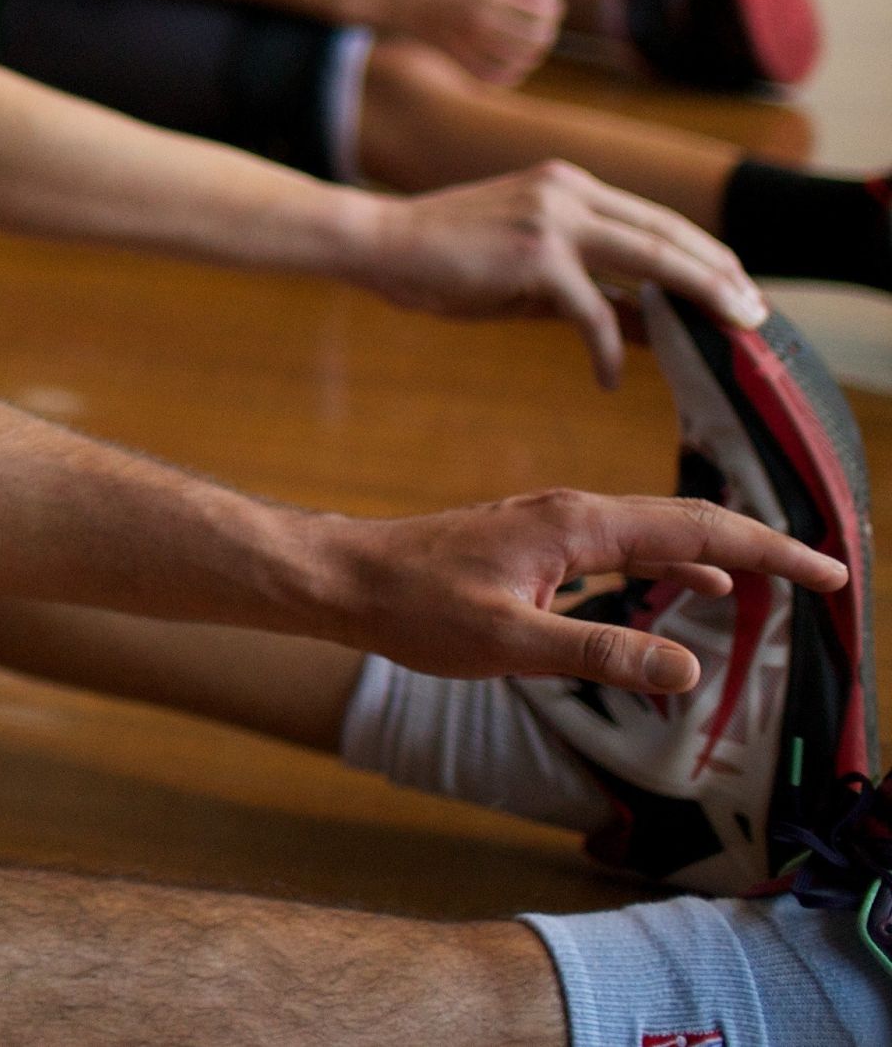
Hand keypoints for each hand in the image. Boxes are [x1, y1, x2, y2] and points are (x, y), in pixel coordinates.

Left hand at [306, 491, 844, 694]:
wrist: (345, 578)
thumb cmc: (414, 609)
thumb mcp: (509, 643)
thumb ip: (599, 652)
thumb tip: (690, 665)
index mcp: (577, 527)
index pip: (699, 531)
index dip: (771, 551)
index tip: (832, 571)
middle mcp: (574, 512)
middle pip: (691, 521)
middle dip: (764, 544)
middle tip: (830, 573)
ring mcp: (555, 524)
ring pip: (660, 531)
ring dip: (723, 551)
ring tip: (781, 576)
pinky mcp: (539, 543)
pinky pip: (629, 545)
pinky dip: (676, 559)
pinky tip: (697, 583)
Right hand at [353, 164, 766, 387]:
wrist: (374, 241)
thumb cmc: (439, 257)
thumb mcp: (523, 268)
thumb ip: (583, 286)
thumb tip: (643, 322)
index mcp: (566, 185)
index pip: (656, 219)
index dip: (703, 254)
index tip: (734, 286)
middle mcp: (567, 192)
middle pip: (670, 234)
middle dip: (719, 276)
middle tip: (755, 313)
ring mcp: (553, 220)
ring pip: (653, 261)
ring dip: (698, 299)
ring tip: (728, 332)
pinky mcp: (535, 257)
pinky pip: (593, 313)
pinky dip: (609, 349)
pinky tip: (610, 377)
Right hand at [379, 0, 563, 83]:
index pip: (542, 7)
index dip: (554, 7)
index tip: (551, 3)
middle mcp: (480, 18)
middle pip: (537, 35)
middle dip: (548, 30)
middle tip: (545, 24)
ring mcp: (467, 40)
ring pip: (520, 59)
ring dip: (534, 53)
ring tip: (532, 43)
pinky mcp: (455, 56)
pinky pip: (494, 74)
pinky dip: (510, 72)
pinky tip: (512, 62)